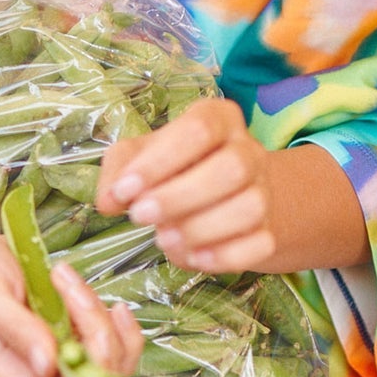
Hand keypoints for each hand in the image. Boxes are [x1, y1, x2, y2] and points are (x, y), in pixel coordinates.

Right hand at [0, 224, 142, 376]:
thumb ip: (15, 329)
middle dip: (102, 338)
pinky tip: (83, 288)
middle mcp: (38, 374)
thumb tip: (47, 364)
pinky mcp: (67, 332)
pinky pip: (105, 337)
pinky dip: (105, 312)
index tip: (89, 336)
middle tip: (73, 292)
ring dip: (103, 319)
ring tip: (69, 280)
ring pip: (108, 360)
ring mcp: (56, 354)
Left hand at [96, 96, 278, 272]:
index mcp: (218, 119)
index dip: (160, 161)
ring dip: (201, 229)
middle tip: (140, 216)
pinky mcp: (268, 229)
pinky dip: (225, 256)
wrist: (225, 194)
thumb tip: (107, 200)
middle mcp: (247, 150)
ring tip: (164, 239)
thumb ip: (118, 171)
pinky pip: (259, 245)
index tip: (125, 190)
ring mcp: (263, 191)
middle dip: (180, 197)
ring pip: (249, 208)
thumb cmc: (175, 167)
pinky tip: (193, 257)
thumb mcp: (141, 156)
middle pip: (231, 168)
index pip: (198, 129)